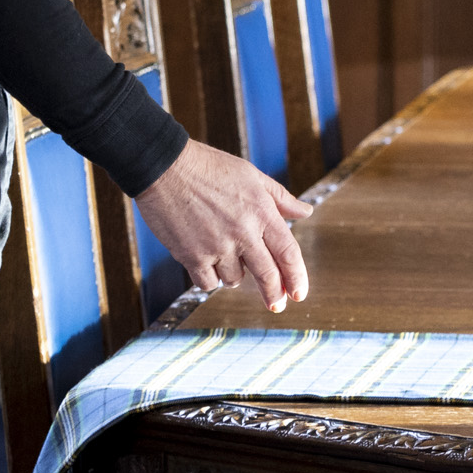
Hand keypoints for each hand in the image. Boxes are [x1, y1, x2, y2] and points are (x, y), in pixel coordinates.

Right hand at [133, 140, 313, 310]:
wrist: (165, 168)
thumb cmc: (210, 167)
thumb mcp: (252, 176)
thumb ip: (280, 199)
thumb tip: (307, 212)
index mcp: (262, 212)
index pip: (288, 253)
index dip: (297, 277)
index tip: (299, 293)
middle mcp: (243, 232)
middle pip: (267, 275)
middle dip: (275, 294)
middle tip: (277, 304)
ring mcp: (217, 246)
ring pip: (234, 279)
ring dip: (234, 273)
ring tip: (225, 254)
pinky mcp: (191, 256)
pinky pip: (208, 282)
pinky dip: (209, 277)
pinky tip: (206, 262)